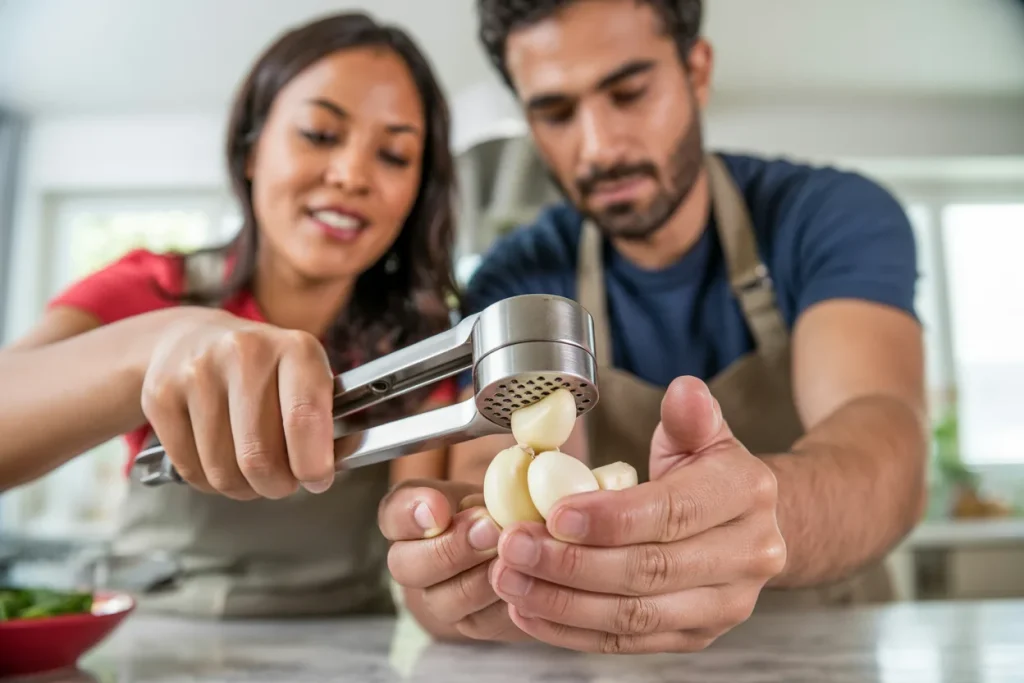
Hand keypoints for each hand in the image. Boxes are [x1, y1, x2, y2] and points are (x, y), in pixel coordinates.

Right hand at [140, 309, 336, 499]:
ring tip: (251, 471)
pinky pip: (191, 470)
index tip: (317, 479)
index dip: (313, 464)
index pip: (304, 418)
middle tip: (282, 482)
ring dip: (243, 488)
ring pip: (223, 471)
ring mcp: (198, 372)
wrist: (190, 338)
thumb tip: (337, 461)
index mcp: (295, 348)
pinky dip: (210, 481)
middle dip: (277, 485)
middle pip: (260, 457)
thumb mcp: (306, 377)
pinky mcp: (160, 395)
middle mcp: (245, 353)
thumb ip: (330, 421)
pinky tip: (220, 459)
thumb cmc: (264, 369)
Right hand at [379, 479, 529, 641]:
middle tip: (489, 530)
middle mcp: (414, 561)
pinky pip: (481, 622)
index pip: (391, 514)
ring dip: (480, 578)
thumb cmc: (503, 504)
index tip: (439, 508)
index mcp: (410, 517)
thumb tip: (478, 499)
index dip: (410, 513)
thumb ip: (477, 483)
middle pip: (406, 566)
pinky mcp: (472, 623)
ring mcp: (439, 597)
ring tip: (511, 557)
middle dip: (449, 549)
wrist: (529, 541)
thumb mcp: (491, 482)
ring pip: (444, 599)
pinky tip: (526, 582)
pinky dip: (504, 603)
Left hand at [488, 376, 786, 653]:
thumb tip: (684, 392)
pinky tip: (529, 611)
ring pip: (633, 615)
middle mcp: (747, 557)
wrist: (748, 526)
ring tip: (509, 579)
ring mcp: (723, 606)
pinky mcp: (694, 637)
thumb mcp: (703, 434)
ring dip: (561, 602)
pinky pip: (626, 642)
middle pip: (648, 570)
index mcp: (746, 495)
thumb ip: (689, 416)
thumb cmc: (709, 474)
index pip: (672, 512)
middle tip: (513, 546)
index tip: (553, 515)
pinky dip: (571, 631)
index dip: (610, 518)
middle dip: (570, 563)